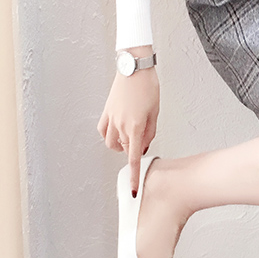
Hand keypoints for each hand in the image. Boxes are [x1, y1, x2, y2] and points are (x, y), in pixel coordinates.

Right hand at [97, 66, 159, 195]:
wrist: (134, 67)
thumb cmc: (148, 87)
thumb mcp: (155, 111)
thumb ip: (149, 132)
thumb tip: (143, 145)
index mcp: (135, 126)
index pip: (134, 158)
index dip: (134, 176)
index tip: (132, 190)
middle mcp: (120, 125)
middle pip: (126, 149)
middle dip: (134, 147)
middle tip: (144, 134)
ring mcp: (110, 118)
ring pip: (112, 143)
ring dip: (121, 143)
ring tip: (131, 132)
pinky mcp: (106, 111)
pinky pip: (103, 131)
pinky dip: (109, 135)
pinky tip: (117, 129)